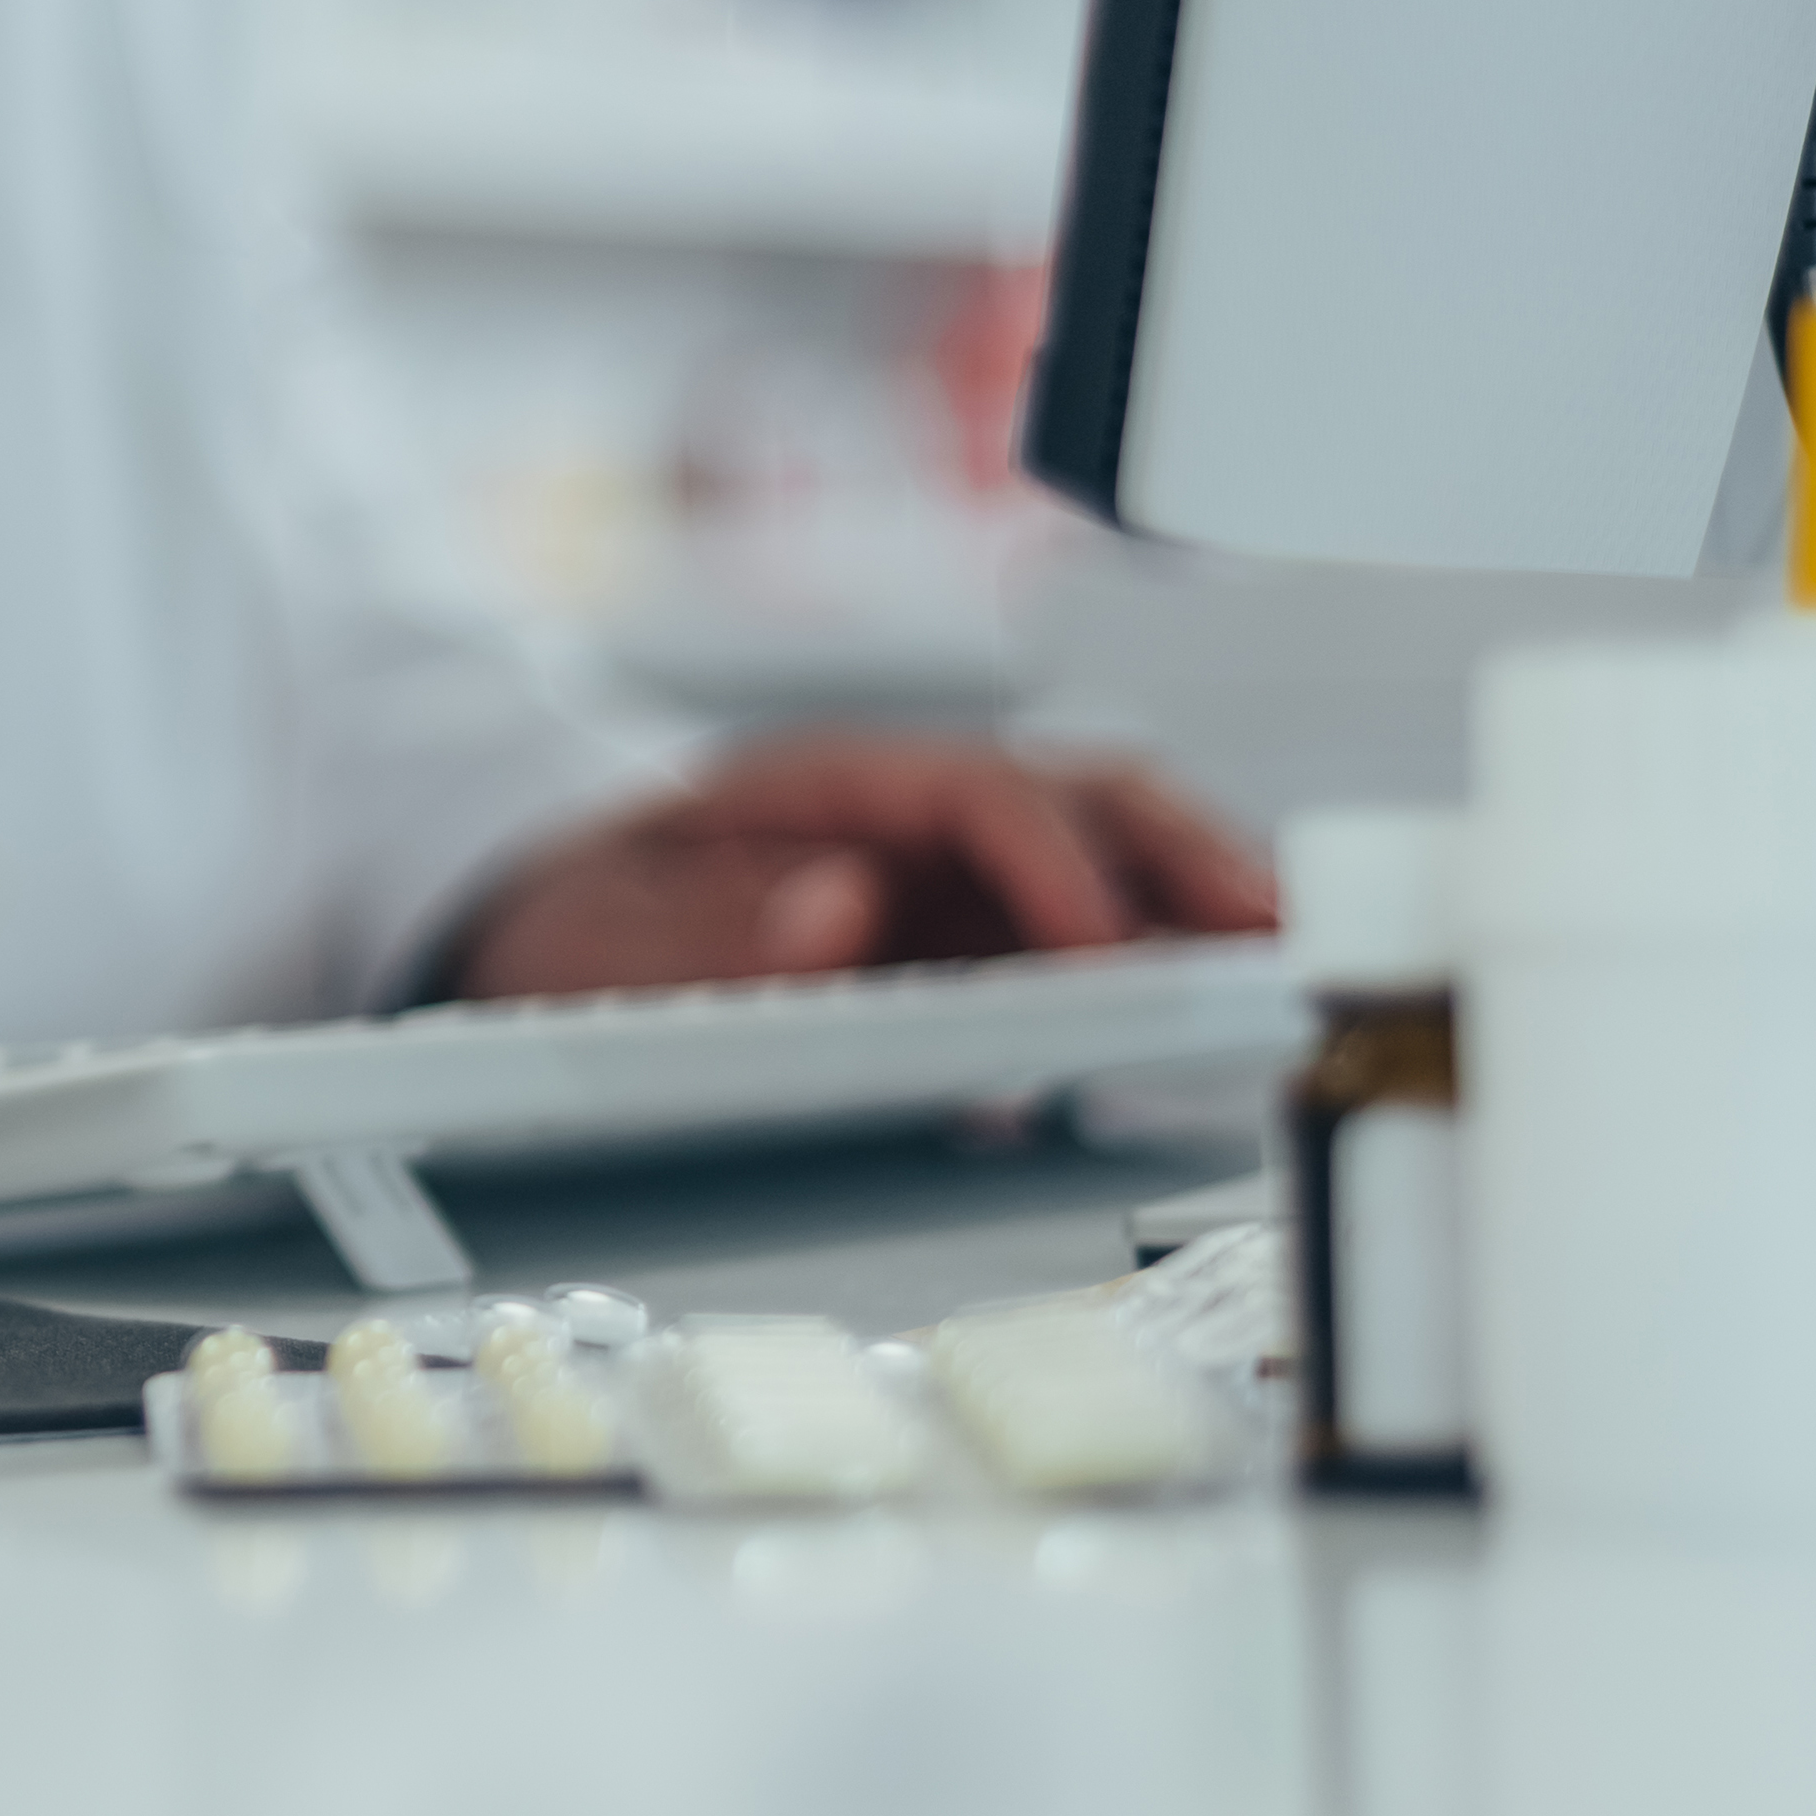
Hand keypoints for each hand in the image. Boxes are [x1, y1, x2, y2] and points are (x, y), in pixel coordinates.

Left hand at [451, 733, 1275, 1001]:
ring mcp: (940, 884)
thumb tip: (837, 912)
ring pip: (1100, 865)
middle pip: (1074, 800)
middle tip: (1270, 929)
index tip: (1103, 946)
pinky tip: (1203, 1027)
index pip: (974, 793)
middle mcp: (902, 822)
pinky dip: (1149, 977)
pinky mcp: (960, 956)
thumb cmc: (571, 929)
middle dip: (1182, 852)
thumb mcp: (598, 937)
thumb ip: (706, 932)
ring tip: (1279, 975)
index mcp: (824, 787)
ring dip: (1191, 908)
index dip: (1051, 864)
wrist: (536, 951)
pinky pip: (1073, 951)